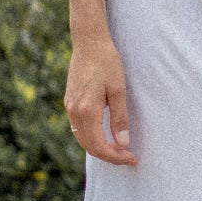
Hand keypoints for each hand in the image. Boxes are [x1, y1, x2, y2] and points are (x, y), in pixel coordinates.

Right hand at [64, 34, 138, 165]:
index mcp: (87, 110)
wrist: (89, 42)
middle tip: (128, 156)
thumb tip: (122, 143)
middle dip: (109, 155)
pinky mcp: (69, 101)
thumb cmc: (107, 62)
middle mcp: (74, 111)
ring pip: (82, 138)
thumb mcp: (119, 90)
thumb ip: (120, 118)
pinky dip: (91, 137)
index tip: (131, 158)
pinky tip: (105, 134)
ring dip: (100, 147)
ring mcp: (69, 107)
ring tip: (119, 148)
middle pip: (89, 146)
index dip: (115, 157)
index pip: (99, 146)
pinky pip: (78, 127)